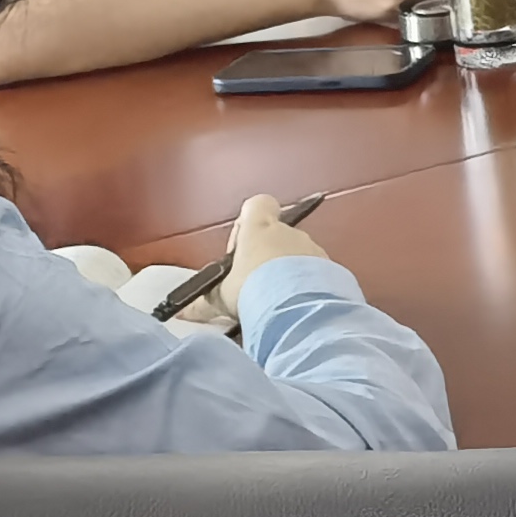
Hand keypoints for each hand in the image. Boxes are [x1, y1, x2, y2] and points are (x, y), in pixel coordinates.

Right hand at [207, 190, 331, 331]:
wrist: (296, 309)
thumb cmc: (254, 291)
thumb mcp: (222, 296)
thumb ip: (203, 301)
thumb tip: (183, 312)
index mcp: (260, 228)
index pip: (257, 204)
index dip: (246, 221)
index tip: (238, 249)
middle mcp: (289, 233)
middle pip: (277, 234)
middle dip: (265, 256)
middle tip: (253, 284)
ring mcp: (312, 249)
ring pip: (298, 254)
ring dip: (287, 272)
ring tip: (273, 302)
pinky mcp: (331, 269)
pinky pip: (316, 272)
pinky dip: (306, 286)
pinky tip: (294, 308)